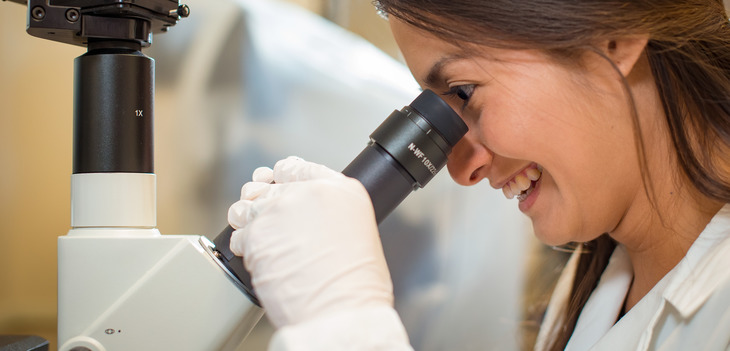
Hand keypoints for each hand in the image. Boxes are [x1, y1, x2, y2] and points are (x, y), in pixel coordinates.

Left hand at [228, 156, 393, 327]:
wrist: (340, 311)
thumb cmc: (356, 285)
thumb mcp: (358, 231)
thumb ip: (329, 212)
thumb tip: (307, 217)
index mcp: (340, 189)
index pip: (298, 167)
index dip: (283, 176)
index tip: (277, 182)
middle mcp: (307, 193)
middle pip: (269, 185)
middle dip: (263, 200)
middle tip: (266, 216)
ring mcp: (278, 211)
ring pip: (247, 205)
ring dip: (248, 220)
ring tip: (259, 237)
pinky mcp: (255, 234)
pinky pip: (237, 233)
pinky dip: (242, 245)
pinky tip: (256, 257)